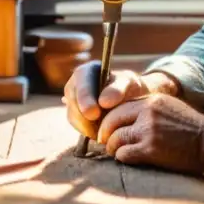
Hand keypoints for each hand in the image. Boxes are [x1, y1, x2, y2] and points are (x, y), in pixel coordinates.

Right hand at [62, 61, 177, 139]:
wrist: (131, 100)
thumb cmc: (130, 87)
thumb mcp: (129, 83)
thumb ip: (118, 88)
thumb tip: (103, 102)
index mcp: (86, 72)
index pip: (80, 85)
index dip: (85, 100)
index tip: (94, 114)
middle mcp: (74, 85)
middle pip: (73, 102)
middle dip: (84, 117)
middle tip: (99, 130)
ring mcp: (72, 101)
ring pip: (73, 117)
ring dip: (88, 126)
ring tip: (105, 129)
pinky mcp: (74, 116)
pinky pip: (78, 127)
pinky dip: (89, 131)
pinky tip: (102, 132)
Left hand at [95, 94, 203, 172]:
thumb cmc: (191, 129)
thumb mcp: (169, 108)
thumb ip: (147, 109)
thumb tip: (123, 118)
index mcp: (151, 100)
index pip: (118, 106)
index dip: (109, 119)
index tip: (107, 129)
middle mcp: (147, 112)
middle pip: (111, 121)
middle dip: (105, 134)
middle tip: (106, 142)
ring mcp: (148, 130)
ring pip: (115, 139)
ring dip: (113, 148)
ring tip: (118, 152)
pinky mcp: (150, 149)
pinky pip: (123, 154)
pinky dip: (122, 158)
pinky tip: (129, 159)